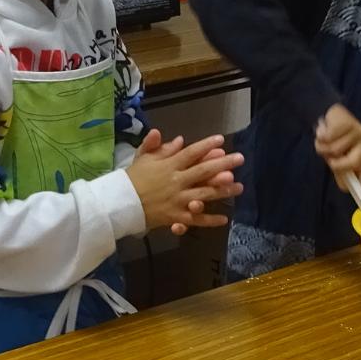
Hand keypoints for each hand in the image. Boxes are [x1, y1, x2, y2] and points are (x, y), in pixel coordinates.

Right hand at [128, 130, 242, 235]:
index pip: (190, 153)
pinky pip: (195, 220)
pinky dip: (209, 220)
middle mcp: (176, 181)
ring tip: (239, 187)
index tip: (221, 140)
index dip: (206, 146)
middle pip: (203, 171)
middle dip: (223, 164)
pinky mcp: (175, 217)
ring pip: (204, 195)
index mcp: (169, 165)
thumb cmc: (133, 178)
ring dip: (223, 191)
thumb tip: (178, 139)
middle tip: (240, 159)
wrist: (120, 203)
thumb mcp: (142, 158)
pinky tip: (224, 219)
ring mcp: (177, 200)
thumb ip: (158, 146)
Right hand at [315, 104, 360, 193]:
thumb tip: (346, 189)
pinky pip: (328, 137)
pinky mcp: (346, 121)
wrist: (328, 115)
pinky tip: (323, 131)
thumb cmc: (335, 139)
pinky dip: (320, 136)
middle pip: (353, 162)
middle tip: (329, 158)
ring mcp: (358, 130)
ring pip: (335, 149)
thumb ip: (344, 174)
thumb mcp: (339, 158)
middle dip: (336, 163)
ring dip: (323, 147)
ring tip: (325, 140)